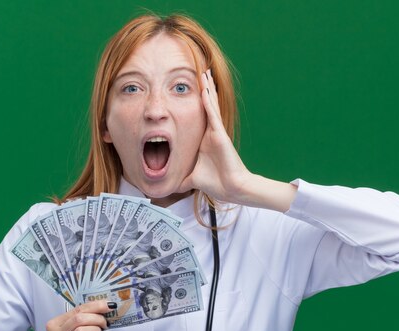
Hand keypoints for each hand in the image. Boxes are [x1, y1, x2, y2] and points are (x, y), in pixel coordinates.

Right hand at [44, 300, 110, 330]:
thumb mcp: (67, 329)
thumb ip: (79, 318)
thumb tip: (102, 307)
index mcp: (54, 324)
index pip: (77, 310)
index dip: (95, 306)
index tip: (108, 305)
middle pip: (78, 320)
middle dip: (96, 318)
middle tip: (104, 322)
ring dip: (96, 329)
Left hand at [178, 69, 252, 202]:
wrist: (230, 189)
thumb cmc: (215, 183)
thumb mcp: (191, 178)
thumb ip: (181, 179)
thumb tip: (168, 187)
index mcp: (204, 140)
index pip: (198, 117)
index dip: (196, 103)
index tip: (190, 91)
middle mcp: (211, 133)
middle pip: (206, 107)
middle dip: (204, 90)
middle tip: (200, 73)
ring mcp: (216, 132)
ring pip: (211, 106)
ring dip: (207, 89)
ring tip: (204, 73)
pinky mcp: (220, 134)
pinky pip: (212, 115)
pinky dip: (209, 102)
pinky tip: (205, 89)